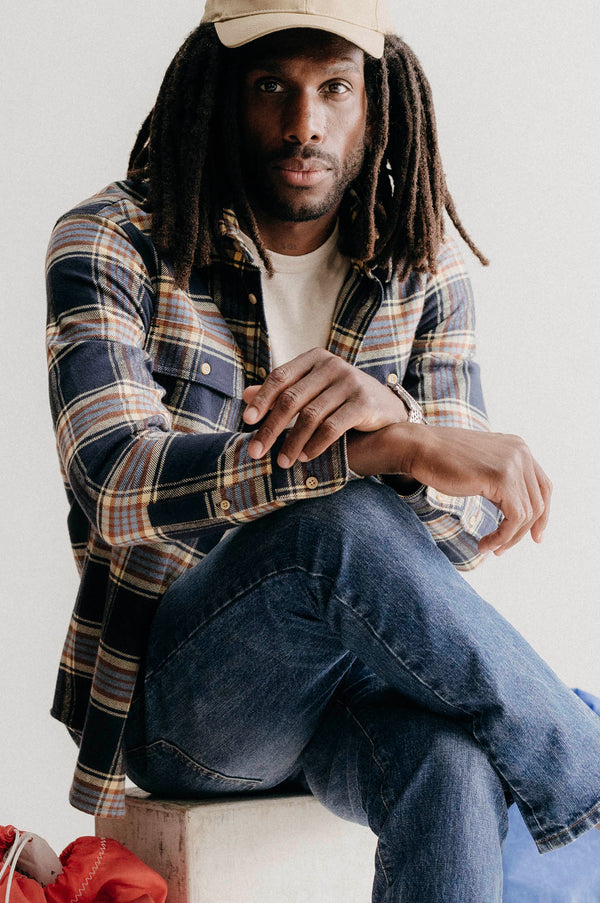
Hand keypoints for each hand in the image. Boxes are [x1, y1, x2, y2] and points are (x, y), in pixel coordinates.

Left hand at [242, 348, 407, 467]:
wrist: (389, 410)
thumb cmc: (344, 400)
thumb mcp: (313, 390)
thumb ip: (283, 391)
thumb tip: (246, 395)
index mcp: (315, 358)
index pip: (280, 377)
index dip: (262, 400)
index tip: (247, 421)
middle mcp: (332, 366)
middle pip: (291, 398)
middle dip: (271, 428)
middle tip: (255, 451)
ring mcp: (349, 382)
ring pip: (311, 416)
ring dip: (292, 442)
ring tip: (282, 462)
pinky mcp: (363, 403)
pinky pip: (332, 427)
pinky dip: (316, 444)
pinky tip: (305, 458)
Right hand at [347, 424, 551, 555]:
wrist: (419, 448)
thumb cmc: (442, 461)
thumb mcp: (481, 466)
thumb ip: (501, 478)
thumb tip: (517, 507)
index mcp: (519, 448)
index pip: (544, 487)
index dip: (542, 515)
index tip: (534, 537)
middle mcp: (522, 452)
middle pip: (539, 502)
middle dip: (525, 531)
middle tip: (503, 549)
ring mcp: (514, 463)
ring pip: (528, 513)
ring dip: (510, 538)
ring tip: (490, 549)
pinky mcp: (502, 478)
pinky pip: (514, 518)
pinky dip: (503, 537)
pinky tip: (485, 544)